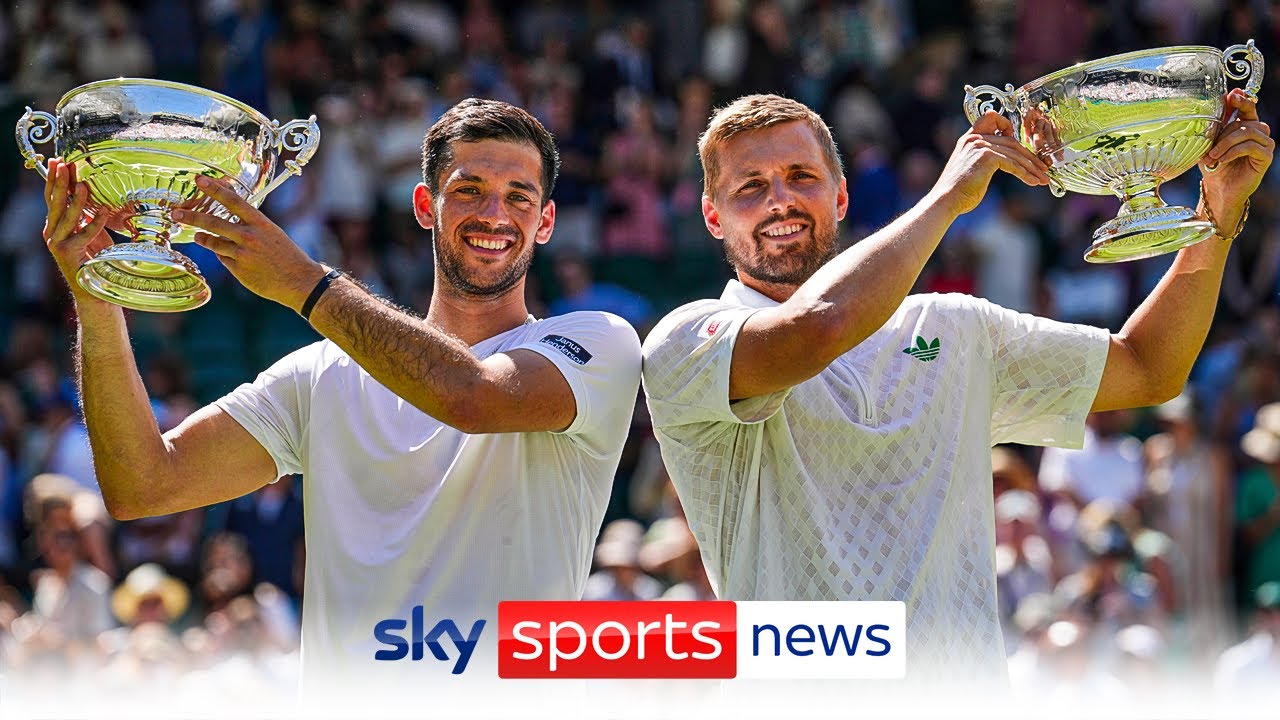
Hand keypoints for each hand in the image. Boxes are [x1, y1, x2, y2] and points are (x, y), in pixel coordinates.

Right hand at [41, 158, 112, 301]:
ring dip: (75, 200)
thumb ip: (86, 214)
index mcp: (55, 225)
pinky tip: (103, 211)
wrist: (95, 289)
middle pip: (54, 203)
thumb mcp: (91, 231)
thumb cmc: (96, 258)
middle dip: (59, 183)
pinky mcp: (69, 254)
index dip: (54, 179)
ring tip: (84, 185)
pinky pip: (83, 235)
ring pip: (65, 218)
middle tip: (63, 164)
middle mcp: (52, 233)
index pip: (52, 198)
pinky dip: (94, 223)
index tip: (58, 161)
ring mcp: (58, 244)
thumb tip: (89, 191)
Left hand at [174, 176, 325, 310]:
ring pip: (214, 243)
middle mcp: (250, 237)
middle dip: (192, 217)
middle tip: (176, 212)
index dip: (215, 189)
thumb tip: (230, 212)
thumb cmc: (287, 255)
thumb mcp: (272, 232)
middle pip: (214, 223)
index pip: (233, 201)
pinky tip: (228, 256)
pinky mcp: (239, 271)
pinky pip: (223, 259)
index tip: (200, 180)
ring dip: (202, 238)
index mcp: (261, 224)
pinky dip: (222, 255)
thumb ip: (251, 223)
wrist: (299, 281)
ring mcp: (243, 255)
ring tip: (196, 235)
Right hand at [932, 111, 1052, 216]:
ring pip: (1015, 153)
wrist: (946, 200)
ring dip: (1032, 167)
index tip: (1017, 141)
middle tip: (1042, 168)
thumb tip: (1004, 162)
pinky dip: (1025, 174)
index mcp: (969, 138)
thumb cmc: (957, 191)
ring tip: (1043, 178)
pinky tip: (1033, 182)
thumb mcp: (970, 168)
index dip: (1007, 125)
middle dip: (1029, 156)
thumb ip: (983, 158)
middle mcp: (974, 138)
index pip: (991, 118)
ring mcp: (980, 146)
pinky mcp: (987, 157)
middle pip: (1011, 141)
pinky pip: (1013, 164)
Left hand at [1200, 89, 1273, 232]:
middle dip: (1222, 135)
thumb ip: (1219, 122)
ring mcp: (1265, 144)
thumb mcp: (1211, 142)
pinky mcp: (1266, 156)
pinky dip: (1233, 152)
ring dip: (1226, 144)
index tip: (1232, 97)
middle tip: (1208, 151)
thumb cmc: (1214, 165)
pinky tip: (1222, 160)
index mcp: (1246, 126)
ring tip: (1213, 157)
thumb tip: (1228, 95)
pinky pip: (1250, 146)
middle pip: (1243, 122)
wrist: (1218, 189)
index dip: (1241, 101)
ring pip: (1247, 132)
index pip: (1248, 108)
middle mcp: (1258, 133)